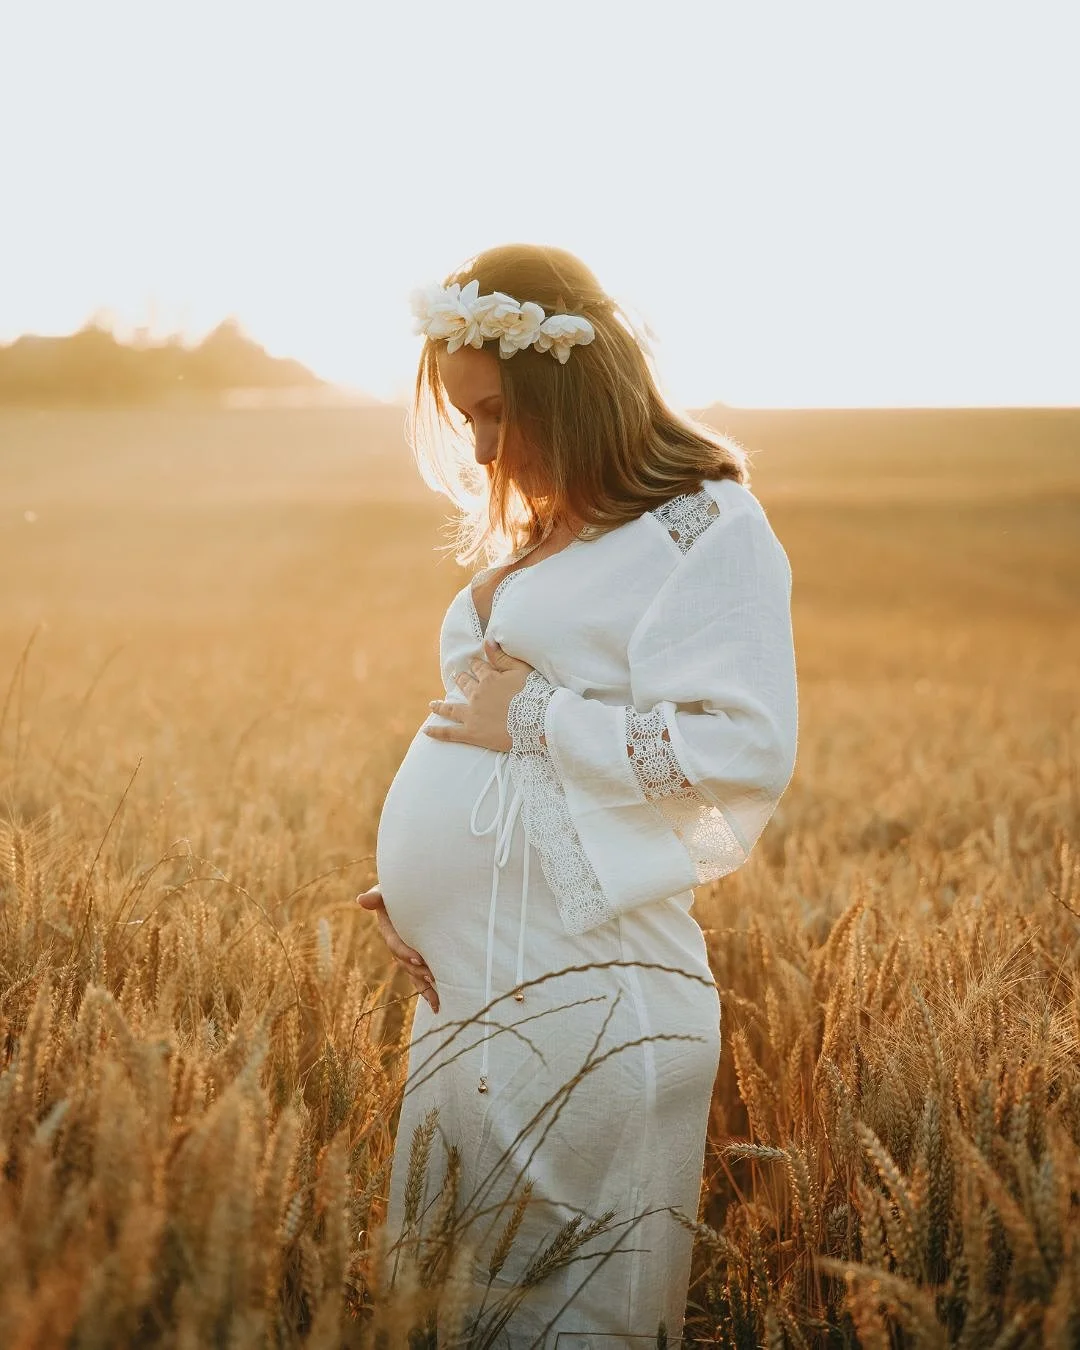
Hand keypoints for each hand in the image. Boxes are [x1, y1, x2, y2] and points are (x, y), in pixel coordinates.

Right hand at [355, 885, 438, 1012]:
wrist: (413, 892)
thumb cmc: (400, 890)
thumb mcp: (387, 891)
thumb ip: (377, 896)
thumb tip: (362, 900)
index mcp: (390, 930)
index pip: (396, 944)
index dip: (406, 953)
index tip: (419, 959)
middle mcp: (398, 945)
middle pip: (405, 964)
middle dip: (418, 972)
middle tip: (433, 977)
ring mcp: (409, 954)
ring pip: (414, 975)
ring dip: (424, 987)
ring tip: (437, 998)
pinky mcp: (420, 960)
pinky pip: (422, 978)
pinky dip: (429, 991)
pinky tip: (438, 1005)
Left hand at [424, 637, 535, 752]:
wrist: (537, 721)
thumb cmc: (534, 694)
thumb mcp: (521, 670)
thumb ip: (502, 656)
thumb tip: (486, 641)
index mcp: (489, 679)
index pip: (478, 668)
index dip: (476, 665)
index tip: (473, 664)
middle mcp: (477, 694)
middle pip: (464, 684)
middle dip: (460, 680)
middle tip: (455, 678)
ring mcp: (472, 714)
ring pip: (451, 708)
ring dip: (441, 705)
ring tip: (433, 704)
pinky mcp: (471, 733)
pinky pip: (449, 732)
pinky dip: (437, 731)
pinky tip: (426, 731)